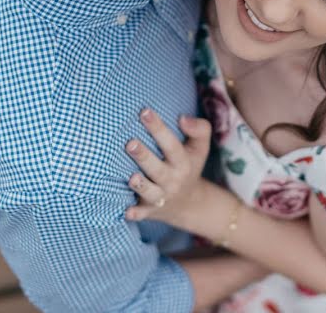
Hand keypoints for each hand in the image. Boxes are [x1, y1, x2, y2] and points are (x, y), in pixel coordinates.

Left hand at [125, 109, 211, 226]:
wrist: (190, 204)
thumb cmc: (189, 165)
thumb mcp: (200, 147)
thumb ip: (199, 129)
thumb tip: (183, 118)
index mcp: (183, 162)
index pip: (171, 144)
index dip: (158, 128)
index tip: (144, 112)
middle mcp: (172, 180)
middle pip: (158, 169)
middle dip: (144, 156)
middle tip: (130, 143)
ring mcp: (161, 197)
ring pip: (150, 192)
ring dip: (140, 186)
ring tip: (131, 177)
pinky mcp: (149, 211)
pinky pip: (142, 215)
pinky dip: (135, 214)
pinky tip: (126, 212)